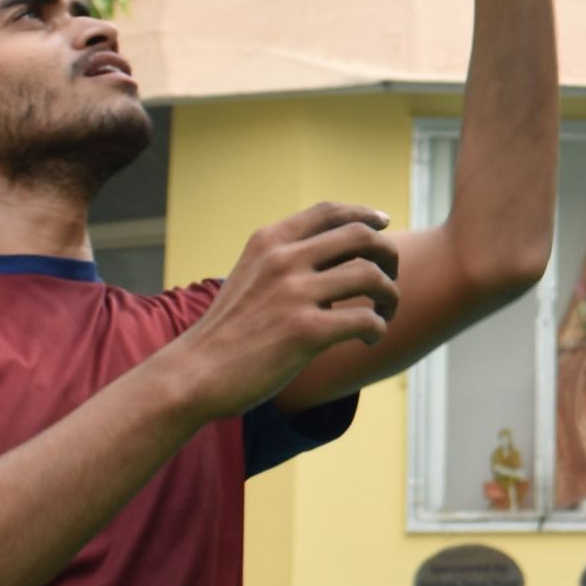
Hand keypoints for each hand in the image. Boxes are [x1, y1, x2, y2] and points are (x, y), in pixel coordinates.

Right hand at [162, 203, 399, 418]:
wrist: (194, 373)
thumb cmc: (229, 331)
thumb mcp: (250, 278)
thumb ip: (287, 262)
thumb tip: (341, 260)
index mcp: (269, 242)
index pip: (329, 211)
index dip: (363, 214)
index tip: (383, 223)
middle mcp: (283, 259)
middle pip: (361, 237)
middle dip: (389, 254)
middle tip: (391, 279)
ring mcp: (294, 294)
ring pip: (372, 276)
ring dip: (390, 295)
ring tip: (384, 314)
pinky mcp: (305, 331)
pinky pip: (366, 320)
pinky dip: (378, 329)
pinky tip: (370, 339)